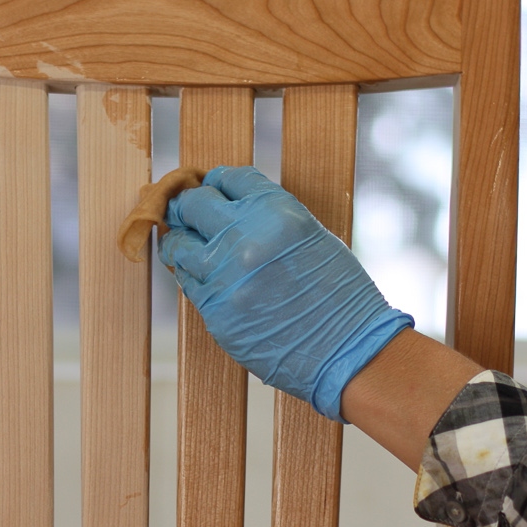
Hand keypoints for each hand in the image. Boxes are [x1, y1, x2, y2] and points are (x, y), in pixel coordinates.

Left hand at [158, 165, 411, 420]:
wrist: (348, 348)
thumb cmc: (338, 294)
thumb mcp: (310, 237)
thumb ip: (268, 219)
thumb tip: (229, 208)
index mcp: (276, 211)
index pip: (228, 177)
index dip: (217, 182)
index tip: (212, 189)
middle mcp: (246, 236)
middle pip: (194, 203)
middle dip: (189, 206)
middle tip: (188, 213)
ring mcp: (225, 274)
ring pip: (178, 244)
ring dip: (180, 241)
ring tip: (186, 245)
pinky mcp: (215, 310)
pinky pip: (187, 281)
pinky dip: (190, 274)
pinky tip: (199, 274)